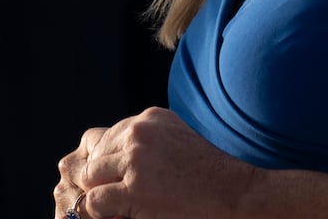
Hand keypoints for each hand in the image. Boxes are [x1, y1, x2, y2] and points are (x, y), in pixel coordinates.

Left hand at [54, 108, 259, 218]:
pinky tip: (117, 216)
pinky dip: (101, 212)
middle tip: (105, 197)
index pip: (105, 137)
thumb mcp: (177, 139)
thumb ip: (147, 141)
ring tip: (112, 208)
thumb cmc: (210, 174)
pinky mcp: (134, 188)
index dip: (105, 163)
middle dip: (99, 178)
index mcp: (149, 118)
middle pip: (95, 156)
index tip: (109, 179)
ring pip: (91, 177)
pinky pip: (96, 200)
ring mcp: (135, 159)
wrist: (236, 194)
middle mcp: (139, 133)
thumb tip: (116, 155)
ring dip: (99, 194)